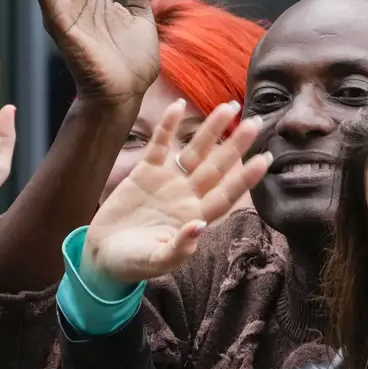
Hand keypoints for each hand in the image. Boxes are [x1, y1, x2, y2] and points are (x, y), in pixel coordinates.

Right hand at [84, 100, 271, 283]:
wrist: (103, 254)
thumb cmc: (134, 263)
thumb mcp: (157, 261)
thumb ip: (179, 247)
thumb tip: (199, 227)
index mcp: (196, 218)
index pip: (226, 195)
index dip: (245, 178)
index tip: (264, 160)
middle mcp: (188, 196)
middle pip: (217, 167)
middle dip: (236, 145)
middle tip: (256, 122)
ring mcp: (168, 181)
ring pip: (195, 151)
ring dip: (211, 129)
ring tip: (229, 107)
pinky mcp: (145, 172)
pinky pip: (160, 145)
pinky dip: (168, 127)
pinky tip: (177, 105)